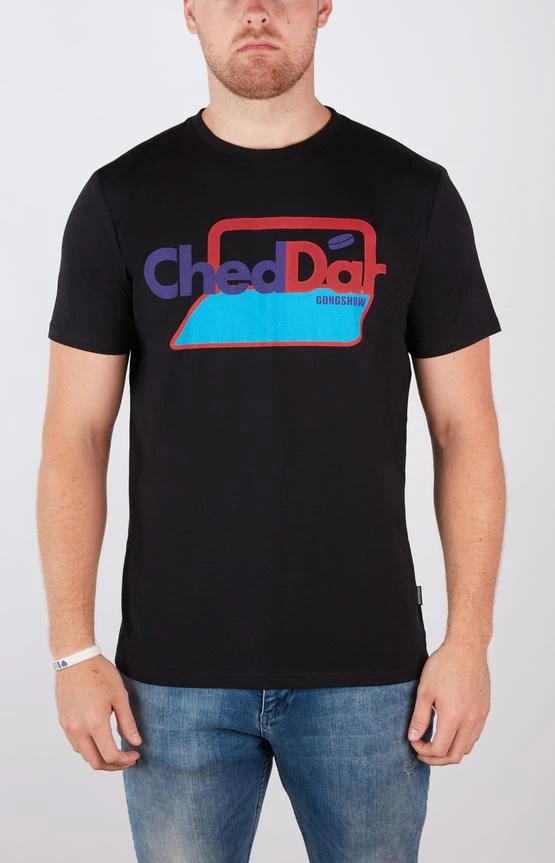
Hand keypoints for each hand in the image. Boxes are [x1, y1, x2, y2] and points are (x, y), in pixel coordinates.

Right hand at [55, 653, 141, 770]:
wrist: (75, 659)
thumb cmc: (99, 673)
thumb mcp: (120, 696)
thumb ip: (127, 722)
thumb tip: (135, 742)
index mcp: (94, 724)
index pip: (110, 755)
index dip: (125, 760)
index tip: (135, 754)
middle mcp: (78, 729)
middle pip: (95, 762)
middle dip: (113, 765)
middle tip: (127, 758)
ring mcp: (68, 727)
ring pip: (84, 755)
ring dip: (100, 758)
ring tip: (115, 750)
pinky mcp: (63, 721)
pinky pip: (75, 744)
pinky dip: (88, 749)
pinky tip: (99, 740)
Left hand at [406, 639, 490, 764]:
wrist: (467, 648)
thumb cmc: (444, 665)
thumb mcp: (425, 691)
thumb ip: (419, 718)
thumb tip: (414, 738)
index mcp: (453, 718)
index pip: (439, 750)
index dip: (424, 752)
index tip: (414, 743)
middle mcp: (470, 721)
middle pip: (455, 755)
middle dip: (437, 759)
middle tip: (423, 752)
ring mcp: (480, 716)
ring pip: (467, 747)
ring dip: (450, 751)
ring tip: (435, 743)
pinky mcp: (484, 710)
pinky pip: (474, 735)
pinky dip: (461, 740)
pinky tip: (449, 730)